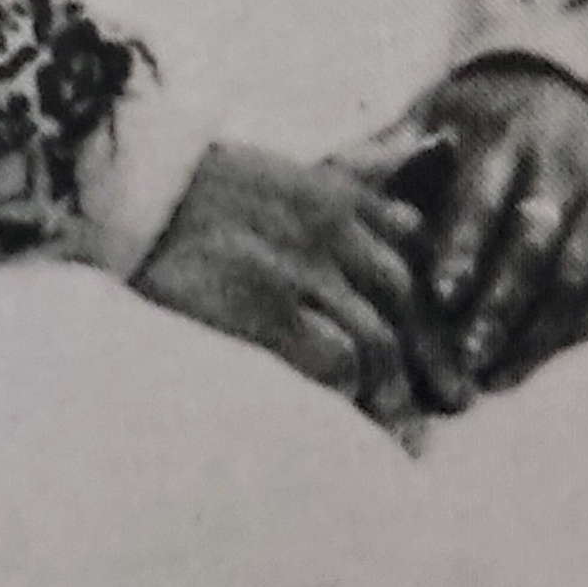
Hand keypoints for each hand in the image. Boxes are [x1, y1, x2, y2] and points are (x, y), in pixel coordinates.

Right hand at [132, 140, 427, 426]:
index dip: (445, 302)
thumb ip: (365, 175)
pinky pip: (335, 361)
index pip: (424, 252)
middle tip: (453, 403)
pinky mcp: (268, 306)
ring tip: (408, 435)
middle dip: (436, 357)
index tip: (454, 342)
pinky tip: (355, 420)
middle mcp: (335, 230)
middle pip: (413, 304)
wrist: (133, 192)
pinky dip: (353, 396)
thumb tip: (438, 152)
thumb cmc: (205, 186)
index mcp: (343, 195)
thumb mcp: (297, 169)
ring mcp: (303, 269)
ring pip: (382, 340)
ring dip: (400, 392)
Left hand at [358, 62, 587, 405]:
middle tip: (465, 358)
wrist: (566, 86)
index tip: (440, 297)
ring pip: (581, 277)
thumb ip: (383, 153)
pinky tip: (529, 361)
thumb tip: (317, 180)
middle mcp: (566, 165)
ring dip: (538, 333)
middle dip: (502, 305)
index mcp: (507, 133)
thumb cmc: (475, 117)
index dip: (465, 248)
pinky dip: (573, 330)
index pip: (486, 195)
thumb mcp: (430, 115)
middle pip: (540, 246)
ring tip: (490, 376)